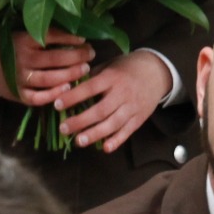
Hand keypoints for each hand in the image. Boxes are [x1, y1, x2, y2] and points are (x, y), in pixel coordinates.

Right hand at [0, 30, 93, 105]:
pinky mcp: (19, 95)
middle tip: (91, 55)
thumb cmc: (13, 48)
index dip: (69, 38)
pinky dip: (54, 94)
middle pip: (54, 59)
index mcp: (23, 40)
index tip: (84, 40)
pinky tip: (68, 88)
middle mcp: (21, 59)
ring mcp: (19, 78)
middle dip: (76, 57)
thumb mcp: (23, 36)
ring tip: (85, 70)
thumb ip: (44, 36)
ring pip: (50, 79)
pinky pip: (39, 97)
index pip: (50, 37)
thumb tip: (75, 35)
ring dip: (71, 75)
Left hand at [53, 50, 172, 153]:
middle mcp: (122, 93)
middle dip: (81, 121)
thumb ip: (93, 77)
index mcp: (112, 77)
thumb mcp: (110, 65)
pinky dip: (117, 140)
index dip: (73, 97)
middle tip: (63, 128)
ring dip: (95, 134)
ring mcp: (132, 107)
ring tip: (78, 141)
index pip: (90, 88)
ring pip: (113, 123)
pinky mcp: (140, 118)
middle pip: (100, 110)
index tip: (56, 104)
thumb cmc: (127, 67)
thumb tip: (70, 87)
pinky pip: (128, 131)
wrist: (157, 71)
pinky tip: (105, 148)